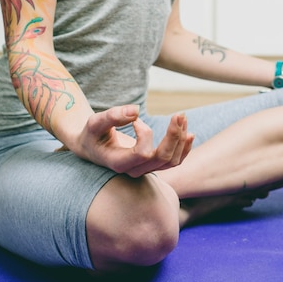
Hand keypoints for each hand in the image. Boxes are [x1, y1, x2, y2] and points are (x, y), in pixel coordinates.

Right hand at [71, 105, 194, 177]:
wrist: (92, 146)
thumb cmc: (93, 133)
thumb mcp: (95, 122)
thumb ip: (112, 116)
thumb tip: (135, 111)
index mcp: (119, 163)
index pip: (142, 153)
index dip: (145, 133)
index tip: (135, 120)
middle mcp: (134, 170)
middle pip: (163, 158)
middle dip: (174, 135)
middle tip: (179, 113)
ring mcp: (146, 169)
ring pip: (172, 160)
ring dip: (181, 139)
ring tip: (182, 117)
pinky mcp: (153, 165)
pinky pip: (175, 161)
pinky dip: (185, 148)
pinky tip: (189, 133)